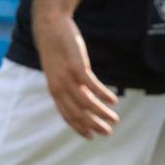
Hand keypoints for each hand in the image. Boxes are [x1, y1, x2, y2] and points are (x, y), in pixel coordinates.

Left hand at [36, 14, 117, 137]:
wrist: (50, 28)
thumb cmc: (56, 49)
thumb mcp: (58, 71)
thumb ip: (66, 85)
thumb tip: (79, 96)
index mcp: (54, 90)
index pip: (67, 115)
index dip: (79, 127)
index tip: (90, 136)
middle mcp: (59, 87)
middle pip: (78, 113)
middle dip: (93, 125)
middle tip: (107, 132)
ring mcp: (67, 78)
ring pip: (86, 103)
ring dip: (102, 113)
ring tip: (115, 118)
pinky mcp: (77, 67)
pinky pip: (92, 86)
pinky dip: (103, 95)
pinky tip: (113, 101)